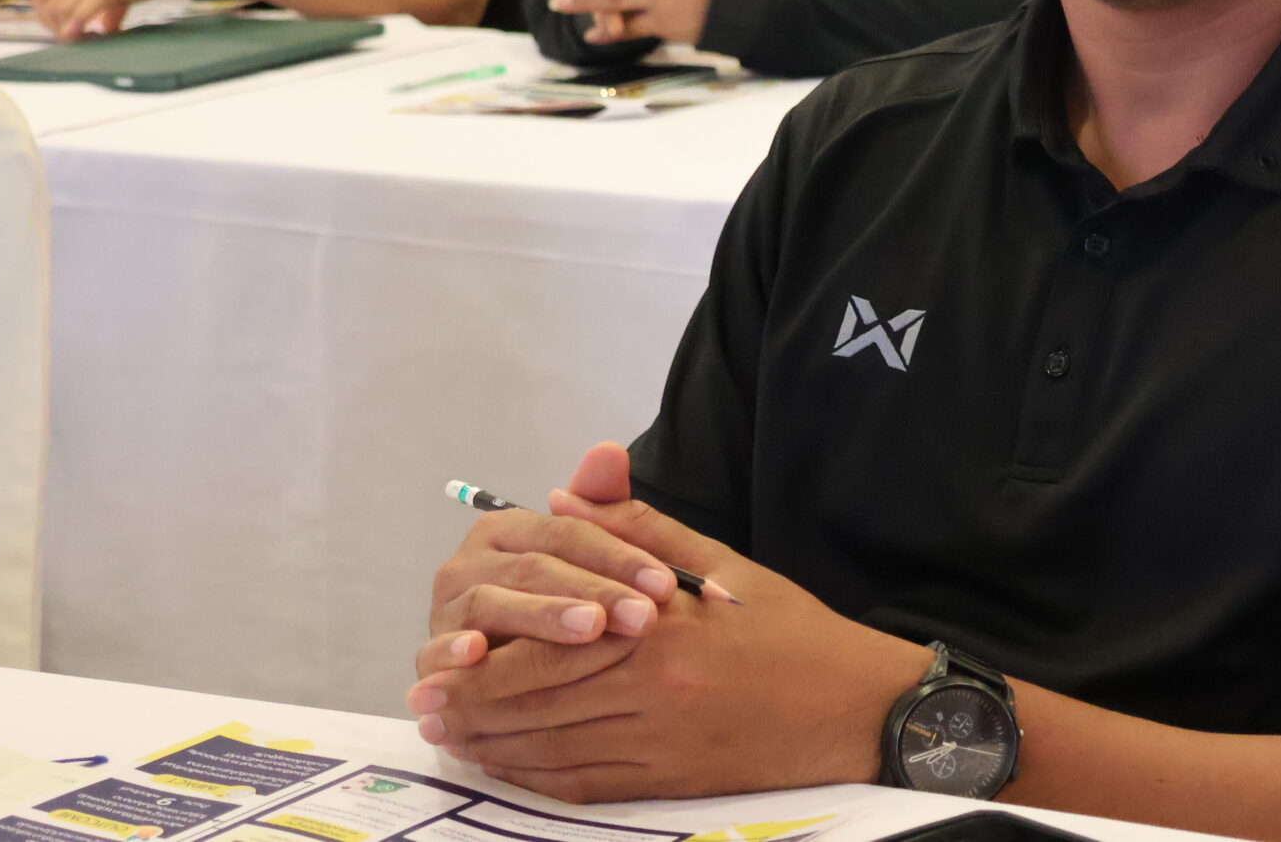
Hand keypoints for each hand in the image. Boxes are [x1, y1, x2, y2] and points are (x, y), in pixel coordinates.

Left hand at [27, 0, 232, 38]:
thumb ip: (113, 3)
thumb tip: (106, 27)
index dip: (47, 15)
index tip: (68, 28)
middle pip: (44, 3)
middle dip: (53, 28)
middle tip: (77, 40)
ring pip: (60, 8)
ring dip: (66, 32)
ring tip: (88, 42)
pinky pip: (86, 7)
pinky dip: (78, 25)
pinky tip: (85, 36)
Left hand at [408, 444, 928, 802]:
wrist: (858, 707)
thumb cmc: (795, 633)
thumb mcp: (724, 566)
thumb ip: (639, 529)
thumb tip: (568, 494)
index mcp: (663, 636)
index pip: (551, 652)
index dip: (486, 664)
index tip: (441, 660)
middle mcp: (655, 697)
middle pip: (537, 710)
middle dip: (471, 709)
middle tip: (422, 704)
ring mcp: (661, 747)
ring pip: (552, 754)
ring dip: (492, 747)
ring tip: (448, 735)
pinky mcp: (671, 782)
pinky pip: (585, 787)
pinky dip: (536, 779)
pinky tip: (509, 765)